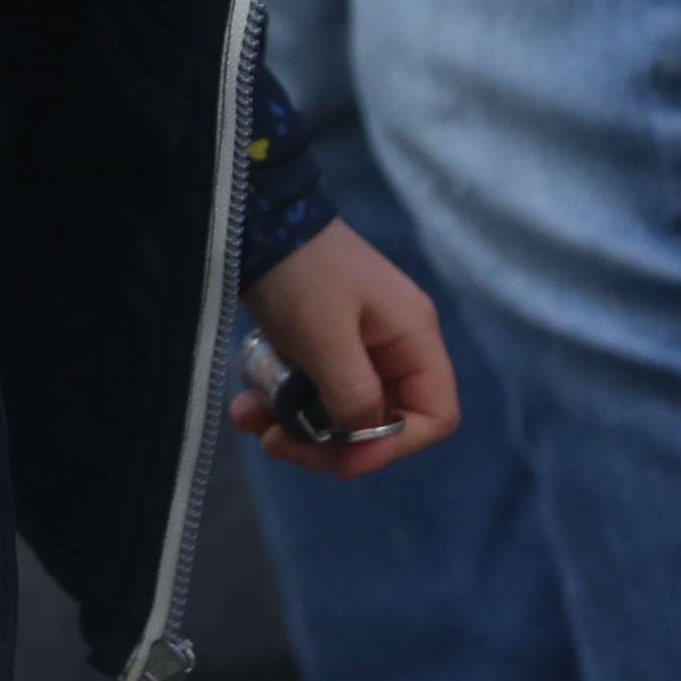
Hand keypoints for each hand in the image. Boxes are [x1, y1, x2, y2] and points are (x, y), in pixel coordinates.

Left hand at [234, 222, 457, 479]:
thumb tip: (363, 440)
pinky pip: (313, 391)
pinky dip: (282, 403)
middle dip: (329, 442)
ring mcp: (358, 347)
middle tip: (277, 444)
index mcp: (413, 338)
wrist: (257, 218)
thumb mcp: (326, 338)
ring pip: (340, 412)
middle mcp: (394, 347)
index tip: (343, 461)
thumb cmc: (300, 274)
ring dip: (296, 425)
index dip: (395, 447)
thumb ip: (353, 395)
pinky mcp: (323, 346)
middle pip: (382, 422)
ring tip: (250, 420)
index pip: (435, 415)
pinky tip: (246, 404)